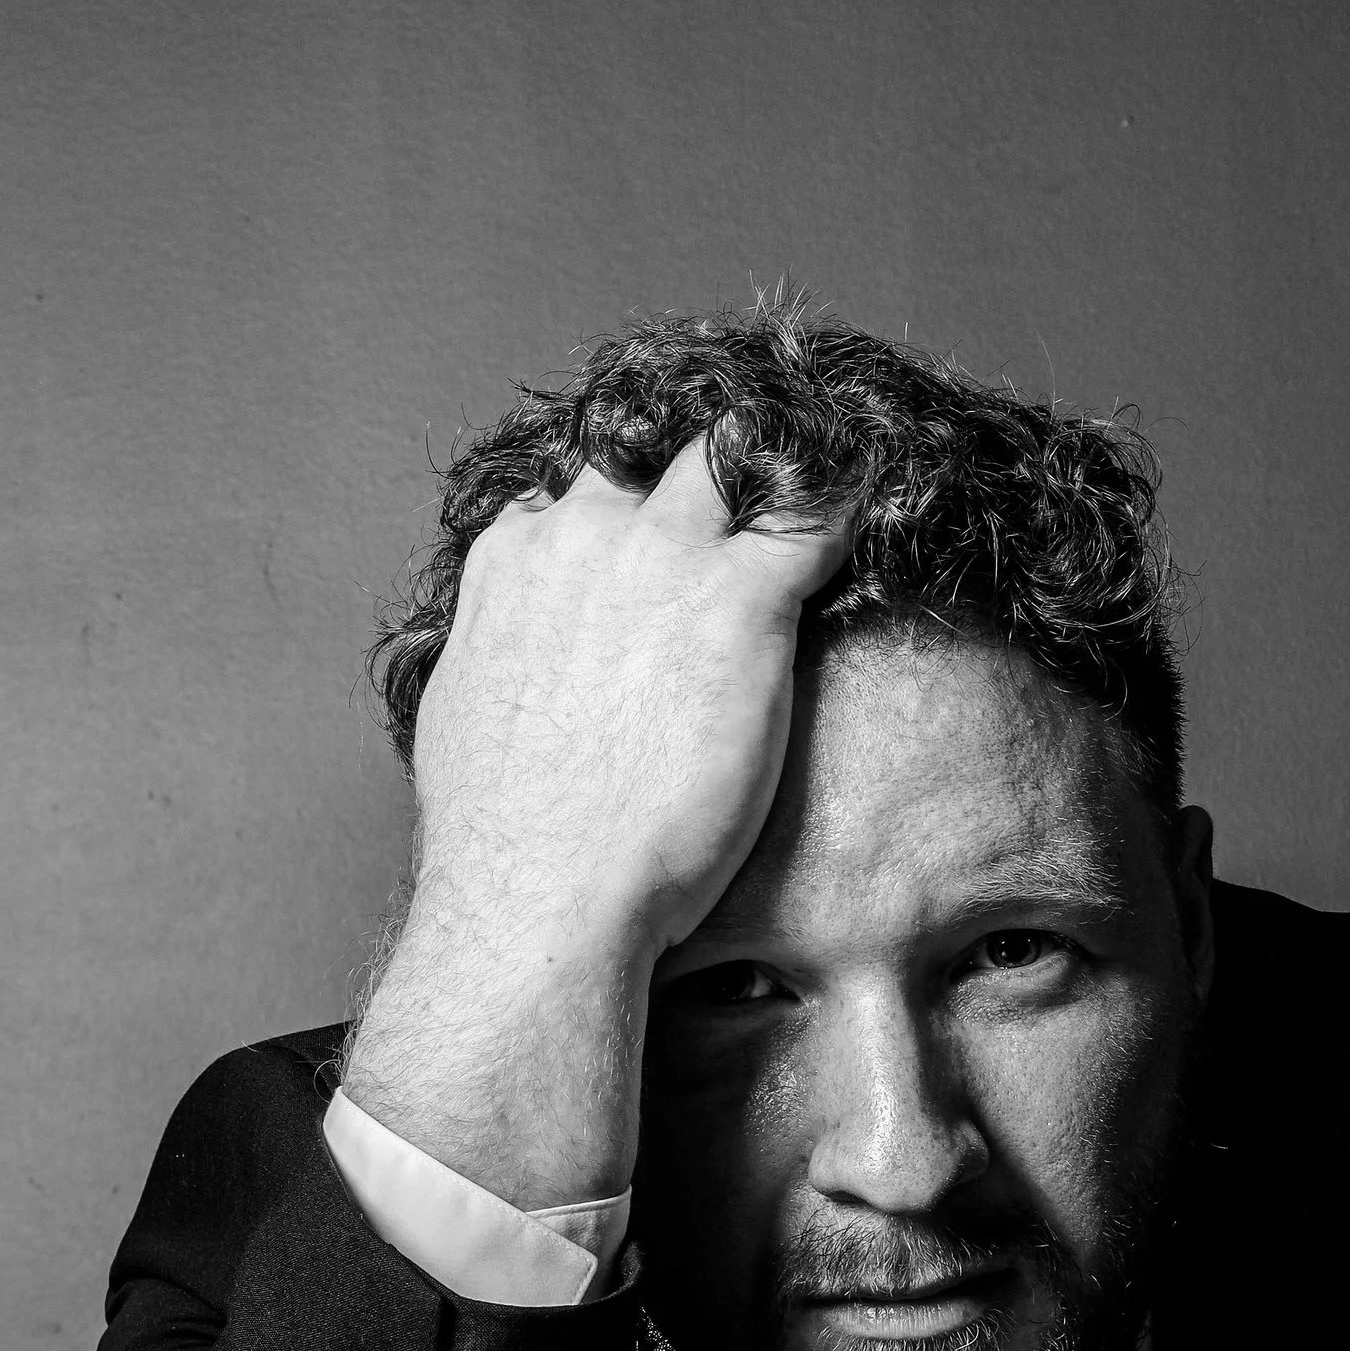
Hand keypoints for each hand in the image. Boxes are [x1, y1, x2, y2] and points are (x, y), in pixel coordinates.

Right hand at [344, 444, 852, 1204]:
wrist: (539, 895)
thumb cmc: (502, 839)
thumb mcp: (466, 717)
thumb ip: (502, 660)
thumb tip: (518, 672)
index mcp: (515, 562)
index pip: (581, 491)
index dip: (632, 510)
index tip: (671, 540)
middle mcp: (585, 534)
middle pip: (658, 455)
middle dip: (709, 467)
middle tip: (762, 495)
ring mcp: (664, 559)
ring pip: (739, 456)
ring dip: (784, 470)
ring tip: (834, 485)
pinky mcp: (743, 602)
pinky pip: (819, 515)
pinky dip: (852, 509)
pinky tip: (883, 517)